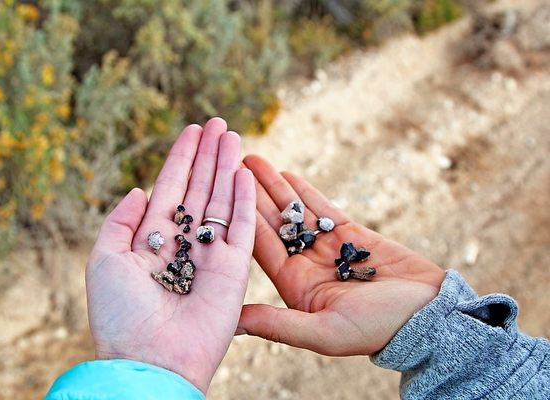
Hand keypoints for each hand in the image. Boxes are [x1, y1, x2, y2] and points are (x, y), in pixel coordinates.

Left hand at [85, 118, 255, 392]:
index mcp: (152, 240)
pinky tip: (243, 173)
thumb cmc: (120, 315)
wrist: (151, 359)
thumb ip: (119, 222)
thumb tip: (138, 191)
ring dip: (227, 168)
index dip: (180, 158)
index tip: (191, 130)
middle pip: (199, 188)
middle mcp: (183, 243)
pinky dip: (243, 200)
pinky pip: (240, 227)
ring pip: (221, 200)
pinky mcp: (234, 269)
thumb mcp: (104, 260)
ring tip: (232, 136)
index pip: (170, 189)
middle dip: (208, 155)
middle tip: (218, 122)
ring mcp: (210, 254)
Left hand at [237, 155, 444, 355]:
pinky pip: (323, 209)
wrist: (428, 316)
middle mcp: (306, 266)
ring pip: (295, 212)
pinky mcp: (352, 235)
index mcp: (295, 287)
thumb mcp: (323, 332)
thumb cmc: (377, 329)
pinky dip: (305, 192)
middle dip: (251, 195)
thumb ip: (277, 324)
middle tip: (228, 166)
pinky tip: (287, 174)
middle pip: (273, 224)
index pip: (261, 247)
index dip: (240, 218)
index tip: (221, 194)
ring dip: (273, 187)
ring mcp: (328, 248)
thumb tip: (231, 323)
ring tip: (252, 160)